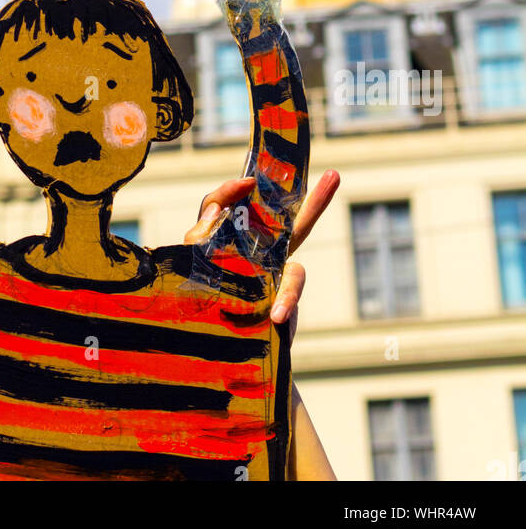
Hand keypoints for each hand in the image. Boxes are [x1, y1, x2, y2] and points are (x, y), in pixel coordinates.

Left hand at [184, 170, 340, 340]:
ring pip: (296, 272)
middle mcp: (258, 258)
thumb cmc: (198, 302)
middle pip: (290, 226)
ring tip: (280, 307)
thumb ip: (200, 237)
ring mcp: (274, 282)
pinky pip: (290, 301)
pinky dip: (286, 305)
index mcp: (229, 243)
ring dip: (293, 288)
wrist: (210, 352)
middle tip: (335, 176)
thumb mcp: (191, 264)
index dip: (233, 192)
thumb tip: (217, 211)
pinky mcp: (281, 306)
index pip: (229, 209)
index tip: (248, 182)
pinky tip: (277, 316)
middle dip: (315, 202)